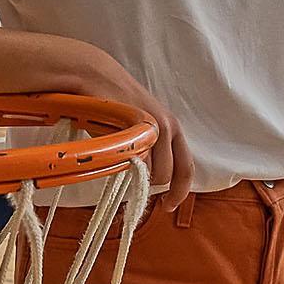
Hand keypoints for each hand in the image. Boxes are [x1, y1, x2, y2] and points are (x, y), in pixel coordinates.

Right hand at [85, 58, 194, 212]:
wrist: (97, 77)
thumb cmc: (113, 105)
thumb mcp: (139, 129)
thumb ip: (148, 150)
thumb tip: (145, 178)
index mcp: (172, 127)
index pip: (186, 168)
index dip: (179, 191)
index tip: (168, 206)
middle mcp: (168, 126)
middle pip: (166, 174)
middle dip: (148, 183)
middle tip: (129, 180)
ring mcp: (153, 126)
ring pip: (150, 170)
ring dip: (134, 173)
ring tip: (116, 157)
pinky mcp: (135, 126)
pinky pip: (134, 159)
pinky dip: (124, 163)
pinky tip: (112, 152)